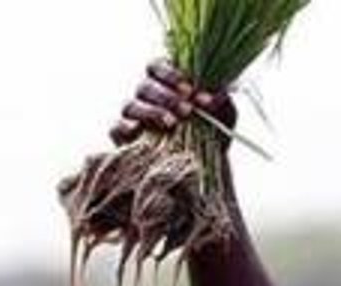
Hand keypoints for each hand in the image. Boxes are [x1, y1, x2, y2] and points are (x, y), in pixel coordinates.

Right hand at [110, 60, 237, 147]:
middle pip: (144, 85)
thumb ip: (221, 102)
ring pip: (130, 105)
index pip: (156, 66)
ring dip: (151, 112)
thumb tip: (214, 97)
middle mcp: (146, 96)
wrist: (204, 165)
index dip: (170, 74)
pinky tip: (140, 130)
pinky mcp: (125, 137)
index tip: (189, 89)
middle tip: (187, 109)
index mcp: (165, 82)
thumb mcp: (222, 115)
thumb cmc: (211, 132)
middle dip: (166, 96)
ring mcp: (133, 116)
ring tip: (172, 123)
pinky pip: (118, 128)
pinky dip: (127, 127)